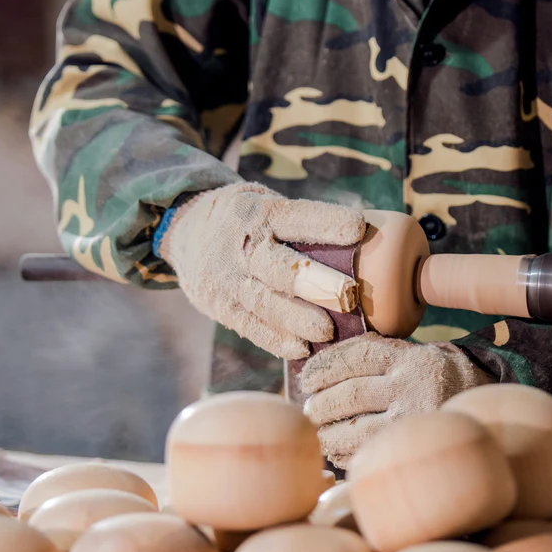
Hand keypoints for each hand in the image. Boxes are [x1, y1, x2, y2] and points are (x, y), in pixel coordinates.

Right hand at [159, 182, 365, 359]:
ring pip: (265, 302)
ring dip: (298, 319)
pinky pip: (250, 327)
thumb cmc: (245, 217)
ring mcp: (227, 279)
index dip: (326, 222)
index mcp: (259, 212)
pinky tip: (301, 349)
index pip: (295, 216)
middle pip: (280, 266)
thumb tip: (368, 238)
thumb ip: (302, 222)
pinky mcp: (220, 306)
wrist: (183, 230)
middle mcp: (241, 245)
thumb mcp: (265, 201)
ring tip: (328, 331)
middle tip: (348, 295)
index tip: (359, 227)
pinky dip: (276, 340)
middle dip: (316, 282)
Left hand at [299, 332, 494, 467]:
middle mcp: (412, 385)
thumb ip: (371, 358)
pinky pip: (368, 452)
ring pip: (356, 428)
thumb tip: (314, 374)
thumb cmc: (427, 378)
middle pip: (351, 394)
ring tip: (319, 432)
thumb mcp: (408, 356)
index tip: (307, 379)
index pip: (354, 357)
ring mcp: (414, 418)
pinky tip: (337, 451)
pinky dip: (345, 453)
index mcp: (407, 357)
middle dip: (321, 404)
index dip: (323, 368)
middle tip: (309, 409)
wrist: (478, 402)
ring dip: (328, 432)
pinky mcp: (413, 444)